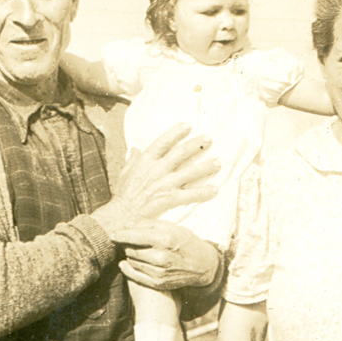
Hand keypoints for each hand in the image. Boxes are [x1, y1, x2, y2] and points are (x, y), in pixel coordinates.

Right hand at [92, 124, 219, 241]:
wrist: (122, 215)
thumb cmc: (124, 194)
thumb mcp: (124, 172)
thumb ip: (132, 160)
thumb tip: (134, 148)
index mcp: (145, 160)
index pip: (162, 141)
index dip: (175, 132)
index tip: (187, 126)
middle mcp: (156, 169)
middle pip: (180, 153)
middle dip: (196, 145)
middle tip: (209, 139)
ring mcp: (164, 183)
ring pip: (189, 172)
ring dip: (205, 167)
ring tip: (218, 162)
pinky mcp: (169, 198)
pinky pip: (190, 194)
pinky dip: (203, 192)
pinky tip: (214, 190)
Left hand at [116, 223, 221, 290]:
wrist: (202, 265)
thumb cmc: (186, 242)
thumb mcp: (172, 227)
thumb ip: (149, 224)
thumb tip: (127, 224)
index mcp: (165, 239)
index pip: (134, 236)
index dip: (120, 234)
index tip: (113, 234)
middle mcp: (161, 256)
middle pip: (131, 249)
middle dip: (126, 245)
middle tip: (127, 242)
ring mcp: (159, 271)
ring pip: (132, 261)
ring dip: (130, 255)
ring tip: (135, 251)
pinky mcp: (158, 282)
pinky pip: (134, 275)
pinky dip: (128, 268)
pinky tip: (126, 263)